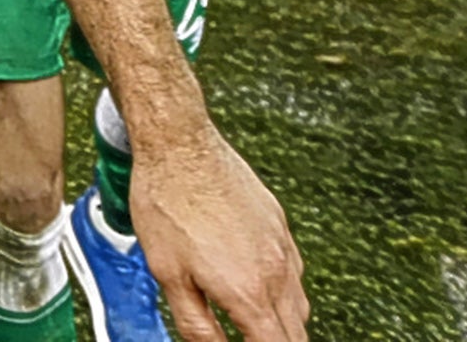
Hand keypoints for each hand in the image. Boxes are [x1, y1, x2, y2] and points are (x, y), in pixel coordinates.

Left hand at [130, 121, 308, 340]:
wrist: (180, 144)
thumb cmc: (167, 202)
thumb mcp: (169, 275)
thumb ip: (195, 323)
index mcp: (248, 291)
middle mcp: (276, 270)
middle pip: (295, 334)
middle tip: (251, 340)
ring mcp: (282, 244)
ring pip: (299, 305)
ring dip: (284, 325)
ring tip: (257, 330)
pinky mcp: (278, 222)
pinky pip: (294, 271)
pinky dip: (284, 292)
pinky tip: (260, 287)